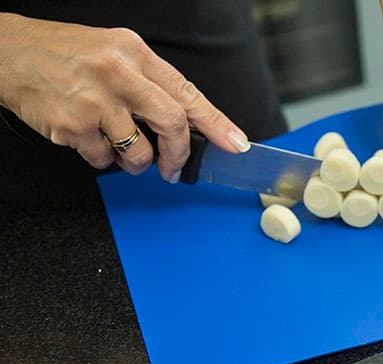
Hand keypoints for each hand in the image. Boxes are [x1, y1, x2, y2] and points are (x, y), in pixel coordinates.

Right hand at [0, 13, 249, 182]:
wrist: (6, 52)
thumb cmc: (64, 54)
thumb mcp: (114, 52)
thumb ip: (149, 83)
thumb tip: (187, 122)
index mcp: (134, 53)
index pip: (187, 92)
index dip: (216, 123)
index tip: (235, 144)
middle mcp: (117, 74)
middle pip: (172, 124)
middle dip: (178, 155)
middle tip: (173, 168)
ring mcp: (94, 101)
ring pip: (138, 152)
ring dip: (136, 161)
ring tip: (119, 146)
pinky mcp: (71, 126)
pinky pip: (103, 159)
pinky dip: (102, 158)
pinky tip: (87, 137)